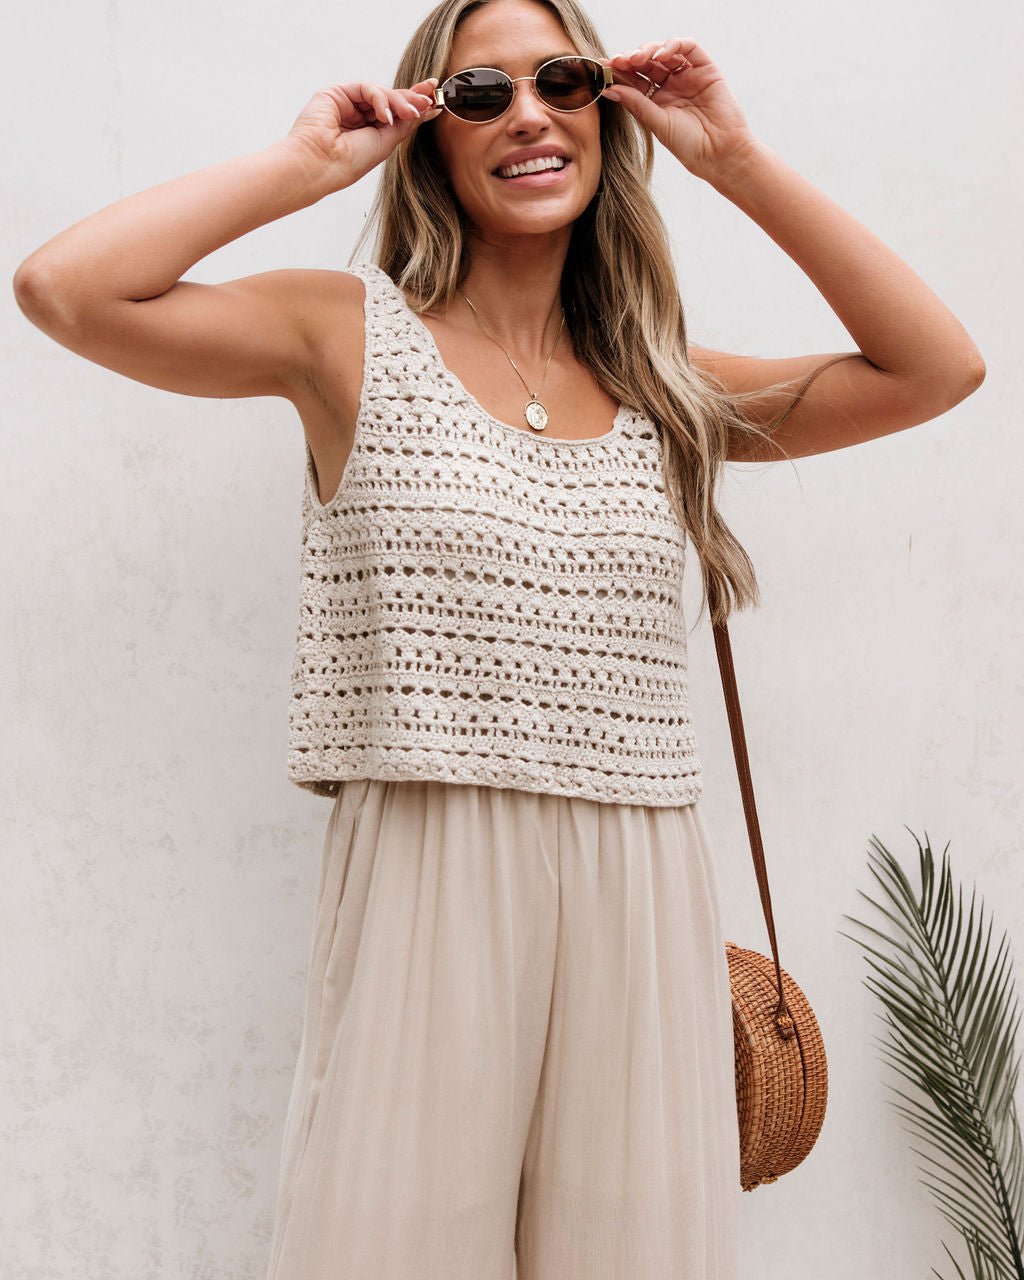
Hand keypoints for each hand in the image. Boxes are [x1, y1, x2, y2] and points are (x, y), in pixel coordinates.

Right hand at [282, 79, 441, 190]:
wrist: (322, 164)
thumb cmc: (349, 162)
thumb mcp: (386, 143)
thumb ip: (404, 124)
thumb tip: (425, 110)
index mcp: (368, 131)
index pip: (394, 113)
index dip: (414, 104)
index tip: (434, 101)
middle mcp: (358, 116)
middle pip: (390, 99)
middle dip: (411, 98)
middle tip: (429, 99)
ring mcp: (347, 103)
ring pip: (380, 93)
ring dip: (399, 101)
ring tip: (411, 113)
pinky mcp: (337, 93)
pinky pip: (366, 88)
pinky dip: (380, 99)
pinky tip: (385, 115)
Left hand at [601, 39, 756, 179]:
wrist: (719, 153)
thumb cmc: (689, 145)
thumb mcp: (657, 123)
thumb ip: (636, 103)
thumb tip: (609, 89)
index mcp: (657, 100)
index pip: (635, 79)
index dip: (619, 72)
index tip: (603, 68)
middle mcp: (671, 85)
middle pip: (647, 63)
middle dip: (631, 58)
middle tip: (617, 61)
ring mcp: (688, 75)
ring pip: (665, 52)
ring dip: (648, 50)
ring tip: (636, 58)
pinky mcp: (705, 68)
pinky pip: (688, 47)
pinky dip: (673, 45)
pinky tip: (660, 55)